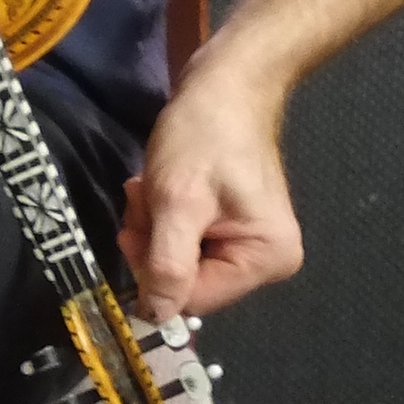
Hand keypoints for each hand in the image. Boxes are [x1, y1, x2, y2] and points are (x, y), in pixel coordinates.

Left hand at [123, 58, 301, 316]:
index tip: (136, 229)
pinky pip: (179, 240)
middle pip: (183, 280)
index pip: (191, 298)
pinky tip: (156, 187)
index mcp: (267, 260)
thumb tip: (156, 317)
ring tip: (152, 188)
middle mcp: (265, 261)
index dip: (152, 270)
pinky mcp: (227, 227)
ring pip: (173, 259)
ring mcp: (247, 244)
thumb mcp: (177, 203)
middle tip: (147, 200)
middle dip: (153, 242)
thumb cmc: (204, 139)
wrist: (224, 87)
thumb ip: (167, 264)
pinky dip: (159, 216)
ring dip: (151, 226)